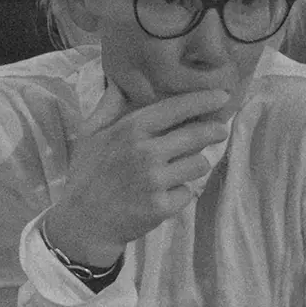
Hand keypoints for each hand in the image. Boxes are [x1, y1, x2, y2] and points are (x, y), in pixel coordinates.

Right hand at [40, 90, 235, 265]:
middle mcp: (146, 153)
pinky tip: (164, 194)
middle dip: (214, 131)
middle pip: (196, 136)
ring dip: (194, 165)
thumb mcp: (89, 135)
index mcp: (130, 130)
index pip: (175, 108)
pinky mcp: (162, 206)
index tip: (222, 96)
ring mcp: (155, 181)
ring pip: (198, 164)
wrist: (83, 224)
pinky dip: (180, 193)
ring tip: (181, 168)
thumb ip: (107, 107)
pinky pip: (187, 192)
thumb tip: (120, 83)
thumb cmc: (86, 175)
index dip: (202, 100)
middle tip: (220, 130)